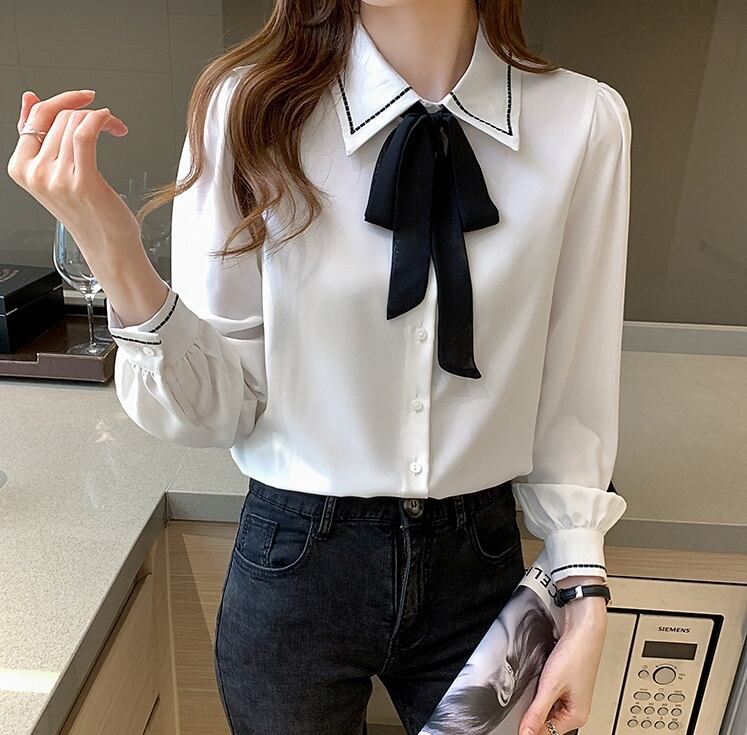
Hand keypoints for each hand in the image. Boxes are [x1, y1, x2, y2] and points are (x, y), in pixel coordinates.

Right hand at [6, 89, 135, 251]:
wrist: (108, 244)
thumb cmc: (88, 212)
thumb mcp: (55, 172)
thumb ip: (40, 138)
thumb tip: (29, 98)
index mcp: (21, 168)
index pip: (34, 117)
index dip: (62, 101)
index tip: (82, 98)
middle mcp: (35, 174)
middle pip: (59, 118)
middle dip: (87, 112)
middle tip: (109, 122)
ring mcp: (57, 179)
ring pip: (75, 123)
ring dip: (102, 119)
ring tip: (114, 129)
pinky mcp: (82, 182)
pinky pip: (86, 133)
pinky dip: (101, 120)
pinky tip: (112, 124)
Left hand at [518, 590, 607, 734]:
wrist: (583, 628)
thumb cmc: (575, 655)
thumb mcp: (550, 686)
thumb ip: (536, 712)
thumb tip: (525, 734)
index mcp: (576, 717)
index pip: (546, 733)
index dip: (528, 728)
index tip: (513, 722)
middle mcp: (575, 709)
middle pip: (546, 722)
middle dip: (532, 713)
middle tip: (520, 701)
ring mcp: (571, 696)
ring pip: (546, 707)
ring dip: (536, 700)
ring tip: (533, 686)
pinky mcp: (566, 683)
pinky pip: (549, 694)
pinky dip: (540, 689)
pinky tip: (537, 680)